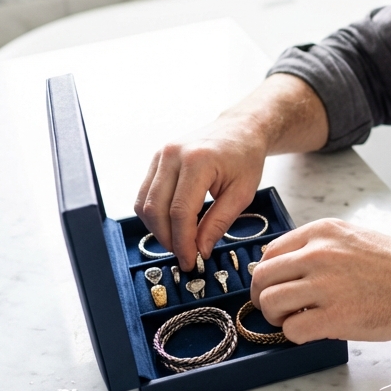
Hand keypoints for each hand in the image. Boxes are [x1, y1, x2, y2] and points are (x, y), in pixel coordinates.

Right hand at [135, 73, 328, 271]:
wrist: (240, 129)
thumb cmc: (245, 158)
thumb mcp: (242, 193)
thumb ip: (219, 222)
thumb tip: (200, 250)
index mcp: (198, 161)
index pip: (180, 212)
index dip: (183, 242)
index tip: (190, 261)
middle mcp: (172, 154)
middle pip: (156, 209)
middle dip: (168, 239)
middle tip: (184, 256)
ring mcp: (160, 154)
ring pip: (145, 204)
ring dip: (158, 230)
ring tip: (179, 243)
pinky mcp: (155, 159)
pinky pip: (145, 194)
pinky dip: (154, 216)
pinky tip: (172, 225)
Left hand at [249, 219, 390, 342]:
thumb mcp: (355, 237)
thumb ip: (320, 246)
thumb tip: (286, 262)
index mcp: (323, 232)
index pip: (270, 252)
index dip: (268, 275)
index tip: (273, 286)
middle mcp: (319, 254)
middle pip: (263, 277)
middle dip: (263, 297)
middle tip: (276, 309)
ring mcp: (326, 285)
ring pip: (270, 303)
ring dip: (276, 318)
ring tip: (294, 321)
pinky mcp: (335, 317)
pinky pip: (291, 329)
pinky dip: (294, 335)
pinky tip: (312, 331)